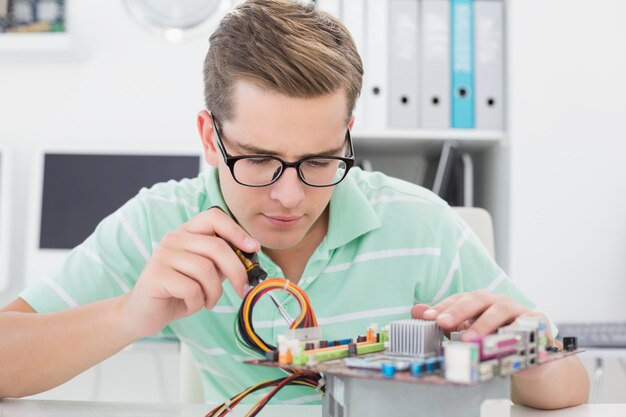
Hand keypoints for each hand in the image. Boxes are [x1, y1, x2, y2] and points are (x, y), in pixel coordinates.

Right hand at [121, 207, 259, 337]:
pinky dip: (198, 302)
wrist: (144, 313)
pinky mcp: (156, 275)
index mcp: (187, 232)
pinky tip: (190, 304)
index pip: (214, 216)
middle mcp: (174, 238)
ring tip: (208, 301)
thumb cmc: (179, 291)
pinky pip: (192, 288)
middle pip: (216, 246)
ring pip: (206, 270)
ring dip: (214, 292)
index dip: (237, 231)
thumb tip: (250, 254)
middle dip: (236, 271)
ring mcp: (163, 255)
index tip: (253, 248)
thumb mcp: (206, 273)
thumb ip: (223, 261)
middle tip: (243, 289)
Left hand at [411, 290, 551, 341]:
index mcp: (482, 301)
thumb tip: (415, 311)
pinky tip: (502, 342)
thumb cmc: (498, 339)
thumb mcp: (468, 332)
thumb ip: (445, 322)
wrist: (533, 354)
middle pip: (479, 299)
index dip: (443, 306)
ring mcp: (520, 311)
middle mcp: (499, 302)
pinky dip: (514, 332)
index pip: (460, 298)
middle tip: (443, 323)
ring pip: (501, 310)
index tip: (426, 317)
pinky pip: (526, 326)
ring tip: (468, 339)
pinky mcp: (538, 324)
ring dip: (483, 324)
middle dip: (459, 310)